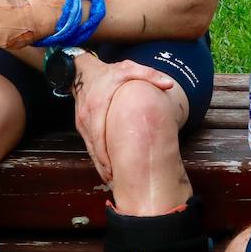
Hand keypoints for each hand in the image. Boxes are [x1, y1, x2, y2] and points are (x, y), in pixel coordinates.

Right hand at [71, 56, 175, 182]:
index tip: (115, 170)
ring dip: (100, 165)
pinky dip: (97, 158)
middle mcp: (87, 117)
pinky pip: (89, 145)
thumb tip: (169, 85)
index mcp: (97, 106)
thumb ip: (149, 75)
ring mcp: (82, 122)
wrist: (82, 71)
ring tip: (113, 180)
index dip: (106, 156)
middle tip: (117, 182)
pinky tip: (106, 169)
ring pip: (91, 149)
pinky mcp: (81, 125)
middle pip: (95, 148)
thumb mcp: (129, 69)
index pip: (100, 136)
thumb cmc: (109, 72)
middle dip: (104, 167)